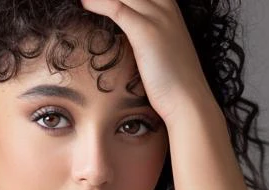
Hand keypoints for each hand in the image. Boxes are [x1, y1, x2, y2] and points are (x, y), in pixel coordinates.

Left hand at [81, 0, 218, 123]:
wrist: (188, 100)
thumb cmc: (173, 83)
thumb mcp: (161, 52)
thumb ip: (146, 40)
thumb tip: (130, 45)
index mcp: (168, 7)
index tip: (94, 3)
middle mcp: (165, 6)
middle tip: (84, 1)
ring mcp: (157, 17)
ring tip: (80, 0)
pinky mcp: (146, 32)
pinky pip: (116, 7)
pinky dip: (97, 3)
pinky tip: (83, 3)